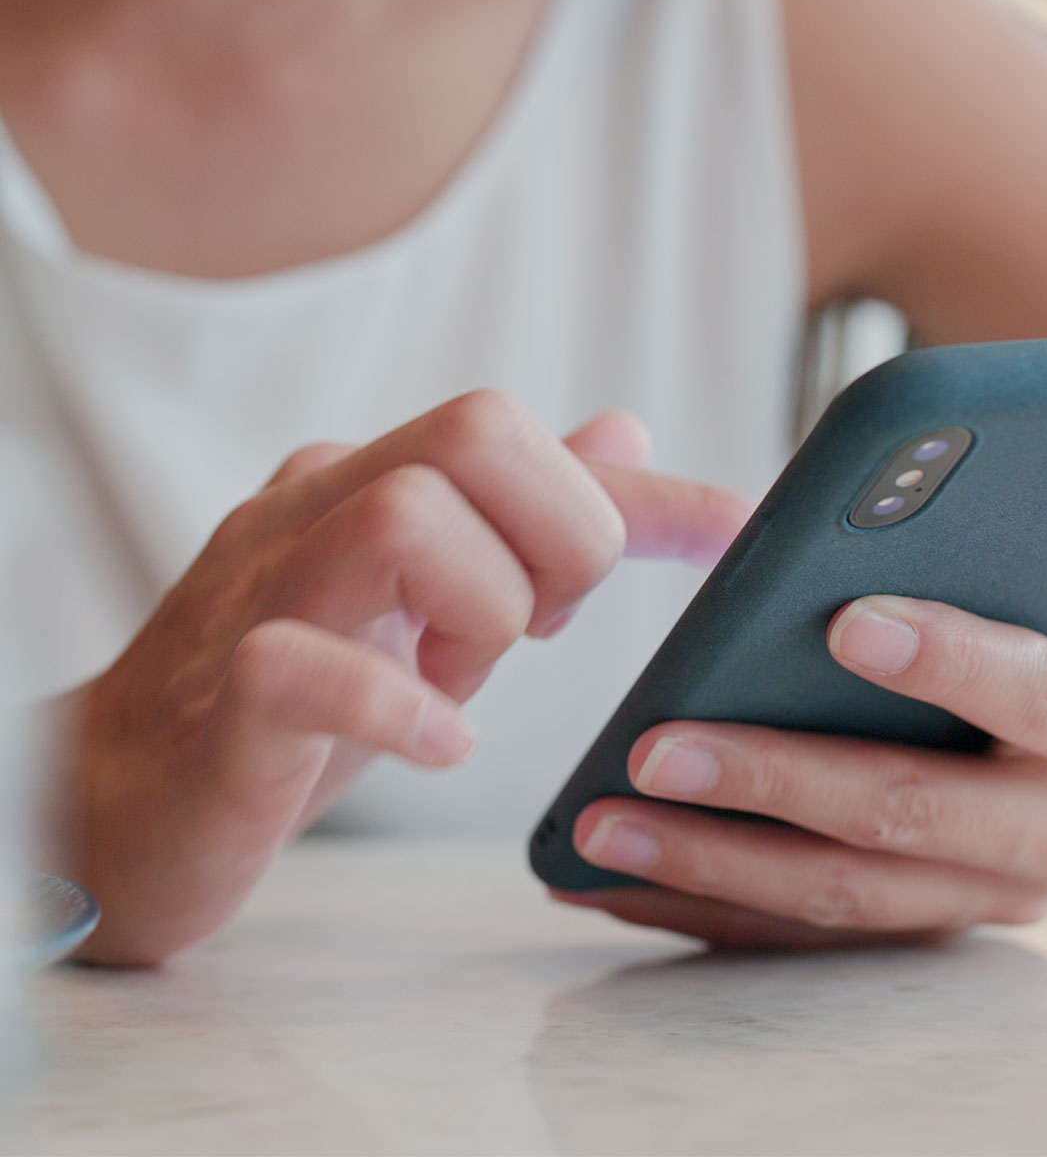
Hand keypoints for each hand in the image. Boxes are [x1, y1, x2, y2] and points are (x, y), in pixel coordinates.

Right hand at [56, 392, 750, 963]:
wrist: (123, 793)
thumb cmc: (295, 695)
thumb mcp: (434, 601)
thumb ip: (522, 522)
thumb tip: (625, 435)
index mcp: (373, 486)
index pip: (524, 439)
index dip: (646, 493)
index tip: (742, 533)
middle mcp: (315, 511)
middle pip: (474, 434)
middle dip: (559, 540)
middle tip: (542, 626)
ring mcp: (261, 594)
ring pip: (405, 521)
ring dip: (483, 614)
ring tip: (460, 682)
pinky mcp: (221, 700)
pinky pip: (307, 665)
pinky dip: (398, 707)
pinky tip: (437, 741)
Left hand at [565, 548, 1046, 948]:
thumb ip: (1017, 500)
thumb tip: (895, 461)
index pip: (1039, 695)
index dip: (949, 660)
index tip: (842, 622)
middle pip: (908, 815)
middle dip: (774, 784)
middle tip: (653, 751)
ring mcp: (992, 894)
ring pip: (843, 894)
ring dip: (714, 864)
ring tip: (601, 827)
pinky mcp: (925, 923)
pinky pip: (810, 932)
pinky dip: (712, 908)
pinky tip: (618, 882)